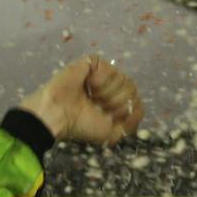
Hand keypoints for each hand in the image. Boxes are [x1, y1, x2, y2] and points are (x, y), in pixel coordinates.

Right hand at [21, 56, 142, 145]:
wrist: (60, 114)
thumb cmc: (82, 126)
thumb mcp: (113, 134)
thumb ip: (131, 124)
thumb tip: (137, 106)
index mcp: (115, 103)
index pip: (136, 102)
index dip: (126, 111)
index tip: (109, 117)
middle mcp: (111, 87)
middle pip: (132, 90)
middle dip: (117, 103)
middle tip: (98, 106)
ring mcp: (104, 73)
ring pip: (124, 80)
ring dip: (107, 93)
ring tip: (91, 96)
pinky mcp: (94, 62)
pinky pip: (110, 69)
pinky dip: (102, 81)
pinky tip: (88, 85)